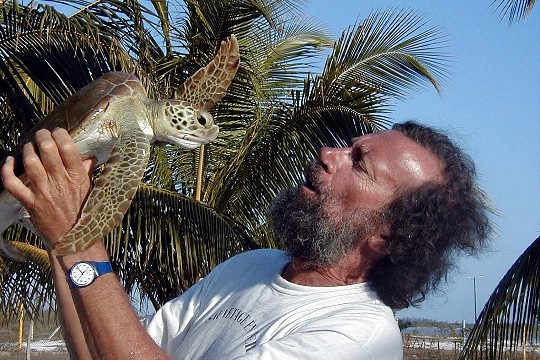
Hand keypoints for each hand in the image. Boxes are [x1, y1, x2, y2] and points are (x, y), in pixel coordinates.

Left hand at [1, 128, 94, 247]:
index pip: (68, 148)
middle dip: (42, 137)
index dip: (60, 135)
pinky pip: (12, 183)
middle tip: (41, 134)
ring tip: (29, 146)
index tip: (58, 132)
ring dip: (28, 150)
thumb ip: (86, 170)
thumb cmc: (82, 212)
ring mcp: (43, 192)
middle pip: (47, 151)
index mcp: (77, 177)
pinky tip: (9, 161)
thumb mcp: (89, 189)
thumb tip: (89, 155)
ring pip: (31, 163)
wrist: (72, 238)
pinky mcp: (30, 202)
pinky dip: (6, 170)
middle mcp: (60, 182)